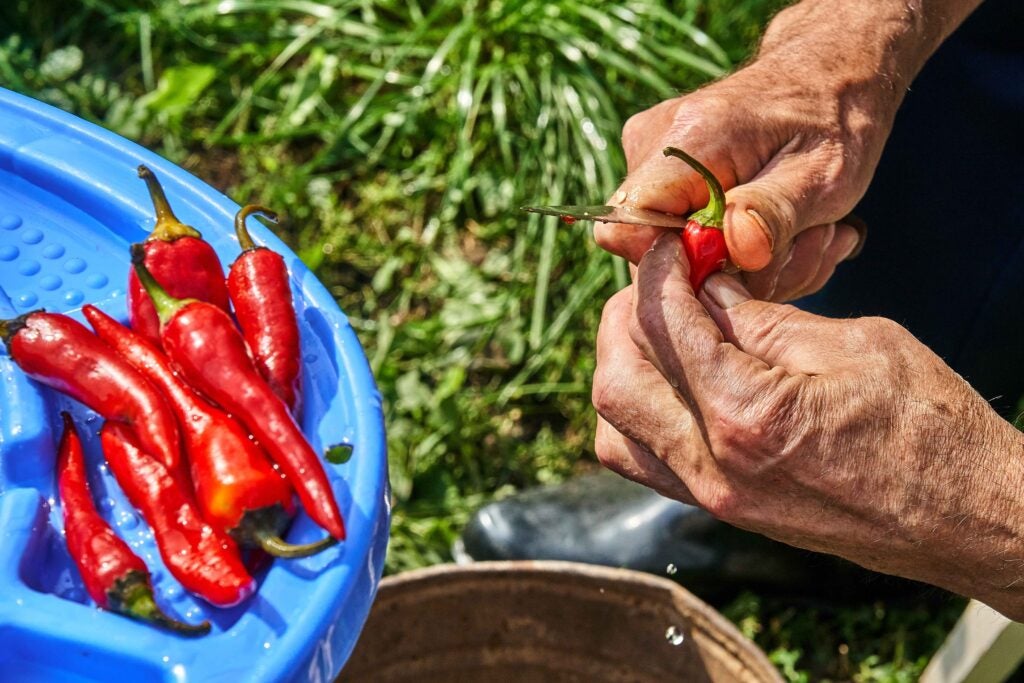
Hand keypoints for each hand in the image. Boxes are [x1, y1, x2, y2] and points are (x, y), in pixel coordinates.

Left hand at [592, 233, 1023, 617]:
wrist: (970, 519)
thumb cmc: (934, 430)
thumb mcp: (855, 345)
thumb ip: (764, 319)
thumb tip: (707, 291)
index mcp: (747, 415)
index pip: (665, 326)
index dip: (660, 273)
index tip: (671, 247)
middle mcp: (714, 467)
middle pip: (616, 381)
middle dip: (627, 319)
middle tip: (661, 285)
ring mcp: (714, 498)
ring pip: (616, 431)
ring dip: (625, 370)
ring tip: (662, 331)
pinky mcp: (724, 511)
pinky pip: (647, 462)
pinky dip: (641, 414)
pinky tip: (675, 380)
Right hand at [596, 53, 881, 300]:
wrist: (829, 75)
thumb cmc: (833, 120)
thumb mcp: (825, 171)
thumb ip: (775, 212)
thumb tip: (739, 250)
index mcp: (688, 140)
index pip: (630, 226)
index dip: (682, 264)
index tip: (742, 261)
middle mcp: (653, 145)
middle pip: (656, 250)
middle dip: (731, 270)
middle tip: (801, 246)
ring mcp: (651, 158)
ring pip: (674, 252)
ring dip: (746, 263)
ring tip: (803, 233)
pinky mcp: (662, 175)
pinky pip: (683, 239)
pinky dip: (739, 250)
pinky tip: (781, 230)